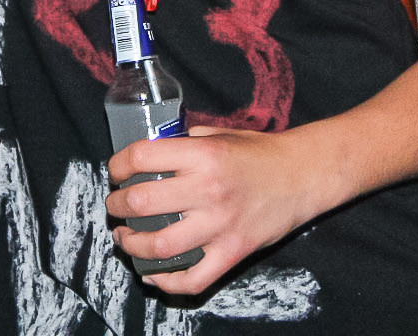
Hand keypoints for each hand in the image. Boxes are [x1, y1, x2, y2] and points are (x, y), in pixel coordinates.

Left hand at [104, 126, 328, 295]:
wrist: (302, 176)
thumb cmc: (259, 152)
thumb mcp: (220, 134)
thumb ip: (185, 142)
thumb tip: (148, 155)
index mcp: (203, 154)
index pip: (141, 158)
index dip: (118, 165)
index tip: (116, 172)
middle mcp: (208, 189)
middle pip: (141, 202)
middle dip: (117, 206)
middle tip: (115, 205)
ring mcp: (221, 224)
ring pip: (159, 245)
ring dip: (132, 244)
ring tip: (126, 238)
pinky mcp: (233, 251)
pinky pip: (193, 279)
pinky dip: (167, 282)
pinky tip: (153, 273)